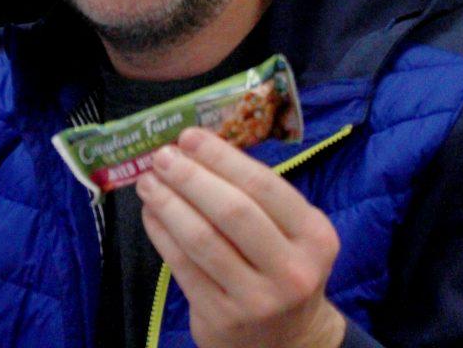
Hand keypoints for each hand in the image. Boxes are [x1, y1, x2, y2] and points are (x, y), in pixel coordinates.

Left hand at [134, 127, 344, 347]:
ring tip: (148, 182)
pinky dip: (161, 233)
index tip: (188, 137)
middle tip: (162, 157)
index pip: (264, 185)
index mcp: (315, 236)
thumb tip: (193, 147)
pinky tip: (151, 213)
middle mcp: (293, 270)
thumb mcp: (288, 233)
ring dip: (168, 203)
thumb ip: (253, 195)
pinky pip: (183, 265)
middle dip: (190, 177)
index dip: (221, 157)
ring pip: (202, 239)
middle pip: (233, 211)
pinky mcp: (223, 317)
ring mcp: (258, 298)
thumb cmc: (279, 267)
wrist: (285, 342)